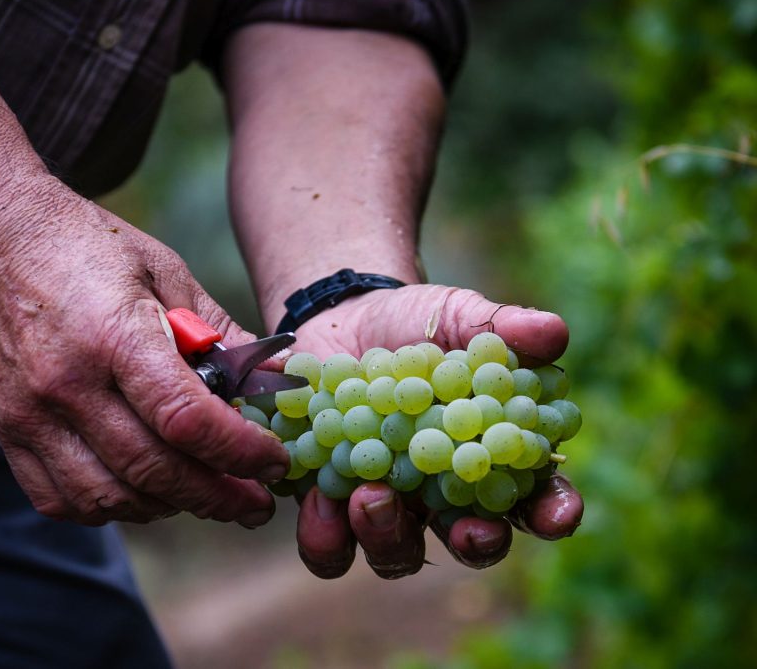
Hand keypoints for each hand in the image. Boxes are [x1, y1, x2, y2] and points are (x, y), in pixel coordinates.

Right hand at [0, 182, 287, 526]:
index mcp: (114, 335)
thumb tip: (274, 377)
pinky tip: (143, 491)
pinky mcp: (5, 432)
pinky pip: (61, 500)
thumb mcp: (163, 271)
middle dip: (219, 496)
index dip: (240, 452)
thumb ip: (219, 332)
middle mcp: (66, 384)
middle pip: (154, 470)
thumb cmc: (85, 246)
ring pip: (109, 497)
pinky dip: (111, 507)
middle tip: (255, 502)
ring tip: (204, 494)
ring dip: (168, 506)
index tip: (274, 462)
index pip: (186, 419)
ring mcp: (29, 415)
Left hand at [288, 283, 583, 577]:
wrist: (340, 319)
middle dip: (474, 543)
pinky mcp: (330, 505)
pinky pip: (327, 544)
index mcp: (491, 458)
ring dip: (387, 536)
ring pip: (396, 554)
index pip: (537, 499)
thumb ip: (499, 328)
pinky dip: (321, 531)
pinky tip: (313, 494)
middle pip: (472, 543)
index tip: (557, 516)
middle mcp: (444, 497)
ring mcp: (387, 506)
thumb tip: (551, 331)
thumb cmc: (414, 323)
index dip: (553, 512)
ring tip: (368, 495)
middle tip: (465, 528)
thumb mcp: (455, 315)